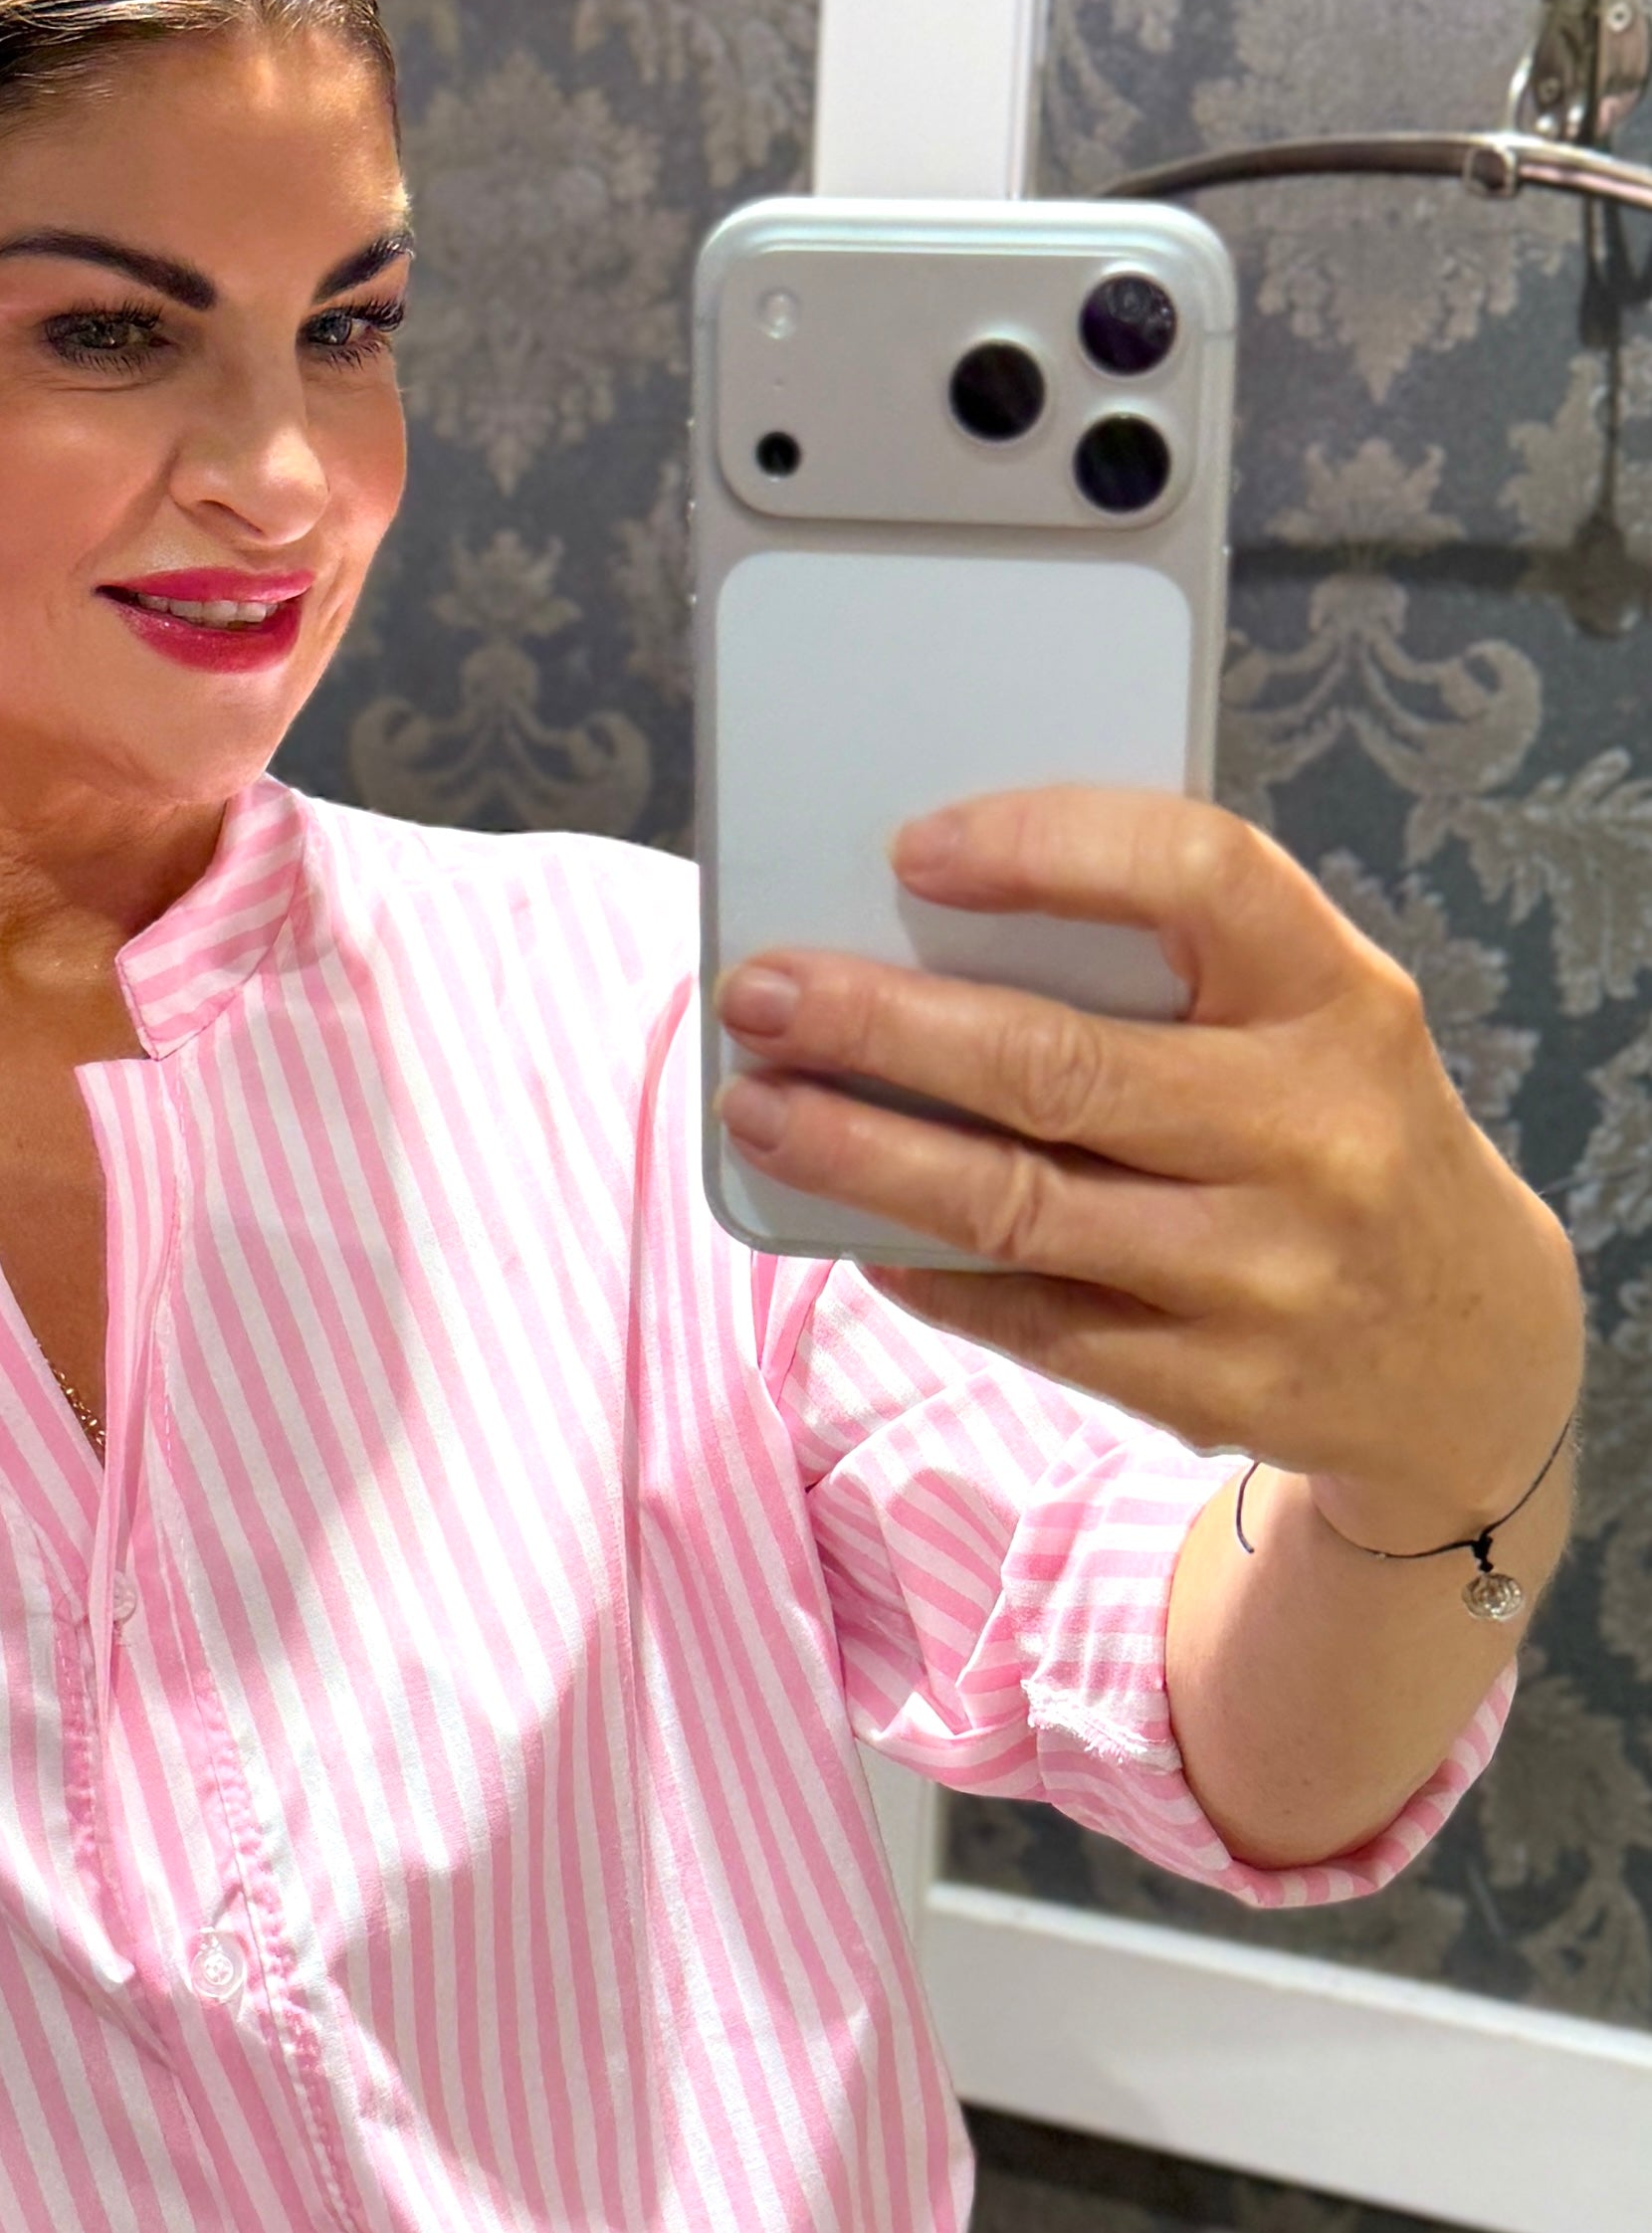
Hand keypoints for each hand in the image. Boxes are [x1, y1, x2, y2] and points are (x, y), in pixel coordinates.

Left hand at [714, 787, 1583, 1548]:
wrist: (1472, 1351)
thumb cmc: (1347, 1140)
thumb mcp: (1316, 1026)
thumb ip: (1182, 973)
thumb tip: (937, 930)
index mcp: (1341, 1001)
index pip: (1199, 878)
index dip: (1048, 848)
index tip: (913, 848)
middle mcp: (1311, 1134)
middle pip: (1057, 1066)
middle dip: (882, 1024)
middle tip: (762, 993)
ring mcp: (1264, 1273)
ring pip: (1018, 1207)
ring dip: (863, 1154)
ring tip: (761, 1110)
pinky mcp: (1215, 1385)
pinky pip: (1030, 1322)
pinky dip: (926, 1272)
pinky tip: (852, 1230)